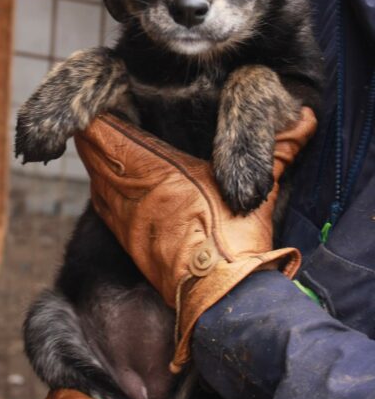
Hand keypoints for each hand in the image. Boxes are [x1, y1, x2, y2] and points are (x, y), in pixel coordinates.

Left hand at [75, 108, 316, 370]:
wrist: (219, 297)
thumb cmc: (231, 240)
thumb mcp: (254, 187)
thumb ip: (275, 149)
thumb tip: (304, 118)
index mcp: (150, 171)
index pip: (104, 134)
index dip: (100, 116)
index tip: (110, 100)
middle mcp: (127, 193)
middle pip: (93, 153)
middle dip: (98, 134)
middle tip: (107, 117)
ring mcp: (122, 220)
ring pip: (96, 179)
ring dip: (100, 162)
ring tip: (109, 145)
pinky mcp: (126, 243)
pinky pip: (104, 206)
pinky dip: (106, 191)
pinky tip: (116, 186)